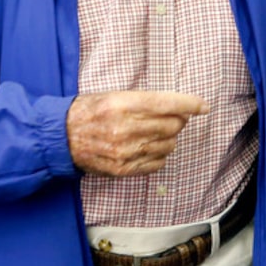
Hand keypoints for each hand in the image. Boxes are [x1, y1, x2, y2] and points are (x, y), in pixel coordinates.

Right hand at [66, 91, 208, 176]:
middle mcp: (125, 128)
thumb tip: (178, 108)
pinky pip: (157, 163)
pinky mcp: (123, 169)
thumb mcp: (114, 96)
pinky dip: (160, 155)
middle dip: (178, 121)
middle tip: (171, 118)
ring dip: (168, 138)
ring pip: (168, 145)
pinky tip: (148, 148)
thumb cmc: (90, 111)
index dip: (190, 104)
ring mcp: (125, 151)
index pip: (166, 103)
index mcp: (122, 104)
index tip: (204, 106)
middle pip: (172, 125)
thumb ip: (145, 101)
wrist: (61, 137)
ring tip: (153, 133)